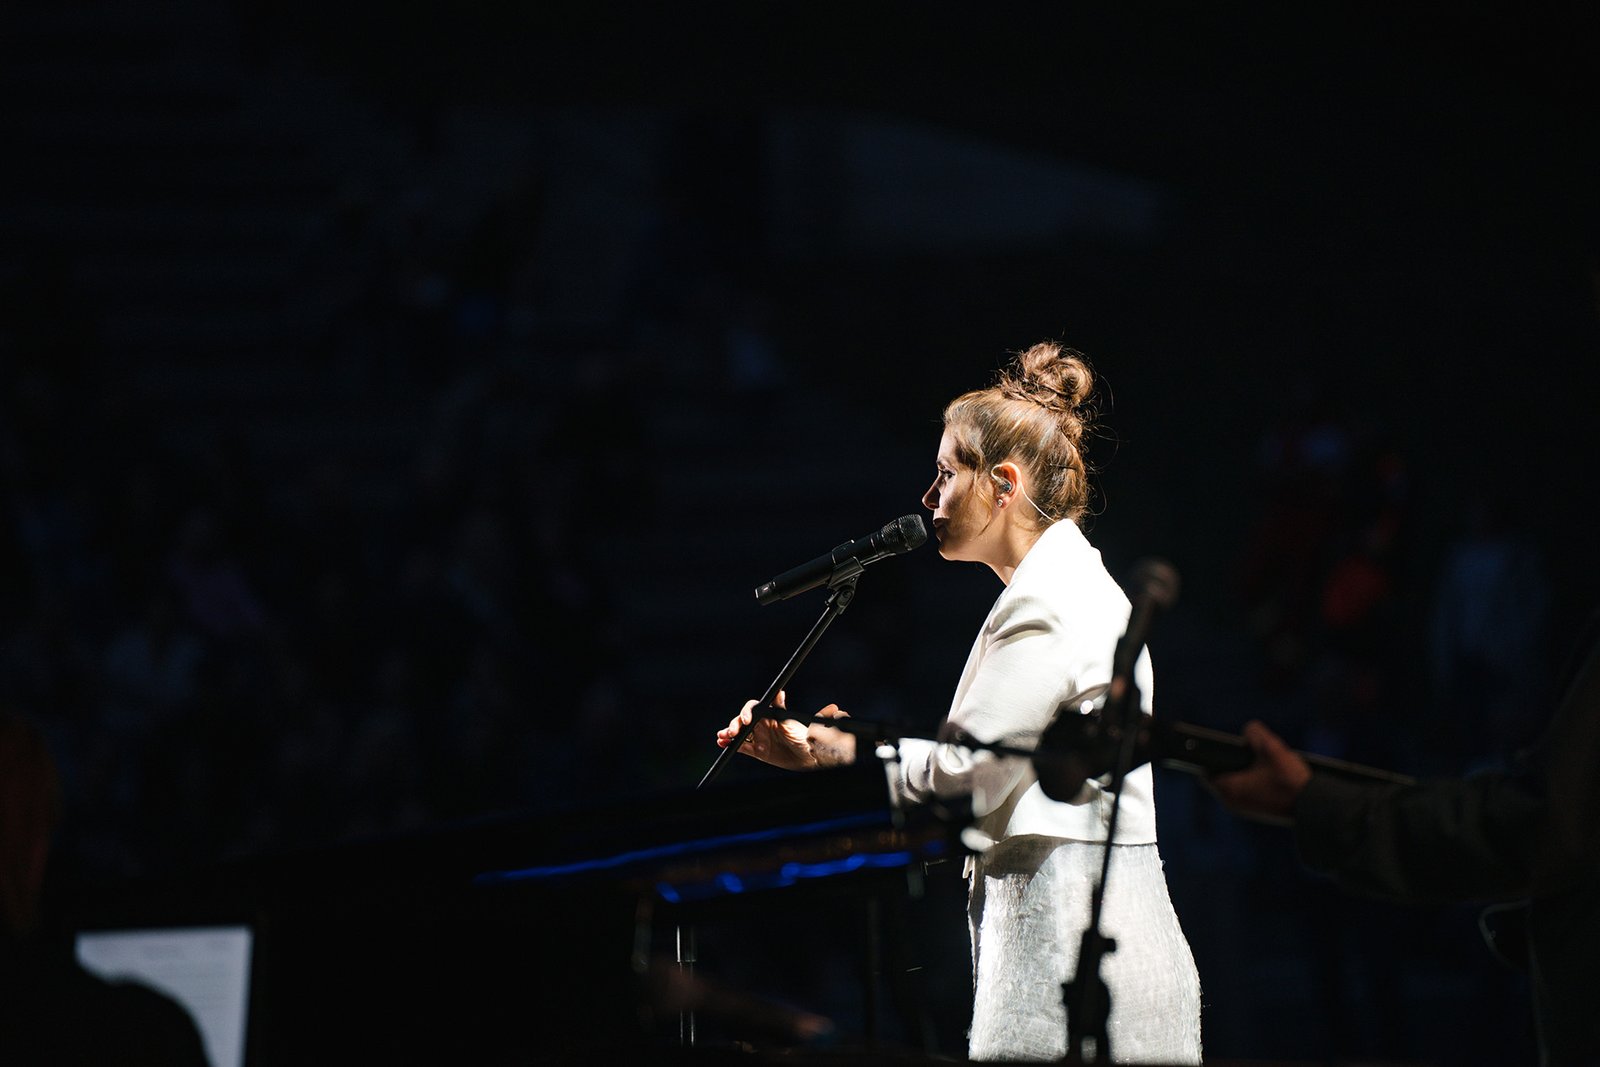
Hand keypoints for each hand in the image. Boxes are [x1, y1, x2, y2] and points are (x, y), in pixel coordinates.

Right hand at [716, 691, 854, 770]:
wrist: (812, 757)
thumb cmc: (810, 738)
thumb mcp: (803, 725)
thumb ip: (799, 712)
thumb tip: (799, 697)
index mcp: (773, 715)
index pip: (755, 708)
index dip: (748, 711)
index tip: (747, 719)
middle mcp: (765, 724)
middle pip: (744, 719)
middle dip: (735, 723)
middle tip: (732, 732)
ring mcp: (761, 737)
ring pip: (740, 732)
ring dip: (730, 732)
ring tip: (722, 737)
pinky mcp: (759, 751)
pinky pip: (742, 747)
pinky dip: (731, 745)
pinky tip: (723, 743)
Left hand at [1204, 720, 1312, 826]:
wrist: (1314, 808)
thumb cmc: (1289, 780)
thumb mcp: (1272, 748)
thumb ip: (1255, 733)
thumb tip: (1248, 731)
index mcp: (1228, 788)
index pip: (1207, 768)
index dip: (1213, 754)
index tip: (1221, 744)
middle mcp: (1232, 802)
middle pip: (1222, 775)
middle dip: (1232, 760)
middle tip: (1247, 749)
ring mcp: (1244, 809)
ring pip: (1236, 783)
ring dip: (1244, 771)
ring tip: (1260, 758)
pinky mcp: (1257, 812)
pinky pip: (1247, 792)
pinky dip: (1253, 781)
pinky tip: (1268, 771)